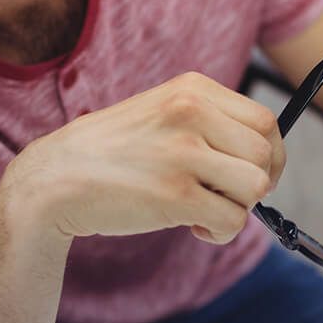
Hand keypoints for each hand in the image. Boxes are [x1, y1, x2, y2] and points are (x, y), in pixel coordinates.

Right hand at [7, 72, 285, 244]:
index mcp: (191, 89)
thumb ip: (208, 123)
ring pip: (256, 187)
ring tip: (206, 211)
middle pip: (265, 154)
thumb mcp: (160, 113)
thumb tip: (264, 158)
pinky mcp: (176, 195)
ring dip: (238, 209)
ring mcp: (184, 154)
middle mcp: (191, 113)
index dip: (268, 154)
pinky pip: (232, 220)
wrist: (54, 179)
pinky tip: (193, 227)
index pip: (265, 120)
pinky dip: (220, 232)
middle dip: (256, 184)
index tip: (249, 173)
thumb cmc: (111, 153)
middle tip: (226, 197)